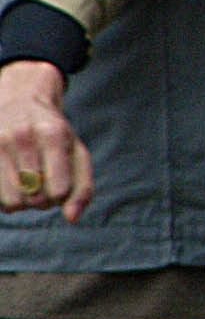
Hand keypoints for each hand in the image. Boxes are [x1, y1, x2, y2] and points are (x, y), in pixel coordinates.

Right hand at [0, 61, 93, 221]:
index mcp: (53, 135)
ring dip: (21, 202)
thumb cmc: (54, 134)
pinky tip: (9, 182)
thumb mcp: (76, 152)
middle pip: (34, 199)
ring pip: (11, 203)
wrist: (19, 100)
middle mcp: (23, 137)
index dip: (60, 194)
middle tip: (41, 181)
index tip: (59, 183)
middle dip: (41, 199)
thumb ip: (82, 187)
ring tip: (25, 183)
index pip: (58, 190)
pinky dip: (4, 198)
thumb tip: (72, 218)